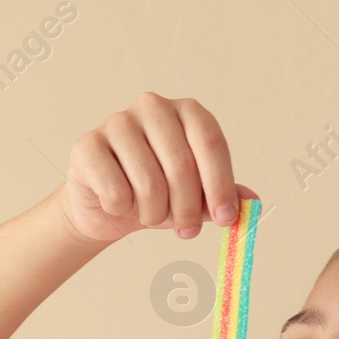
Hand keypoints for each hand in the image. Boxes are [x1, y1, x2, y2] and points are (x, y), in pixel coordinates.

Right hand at [60, 92, 258, 243]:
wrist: (109, 206)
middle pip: (181, 164)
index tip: (225, 218)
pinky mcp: (87, 144)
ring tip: (151, 216)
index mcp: (187, 112)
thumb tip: (251, 202)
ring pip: (148, 182)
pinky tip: (118, 204)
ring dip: (154, 214)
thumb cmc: (160, 196)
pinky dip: (121, 210)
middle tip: (187, 231)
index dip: (220, 184)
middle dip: (188, 208)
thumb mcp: (198, 198)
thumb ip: (224, 197)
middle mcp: (152, 107)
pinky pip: (115, 190)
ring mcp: (117, 122)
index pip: (210, 142)